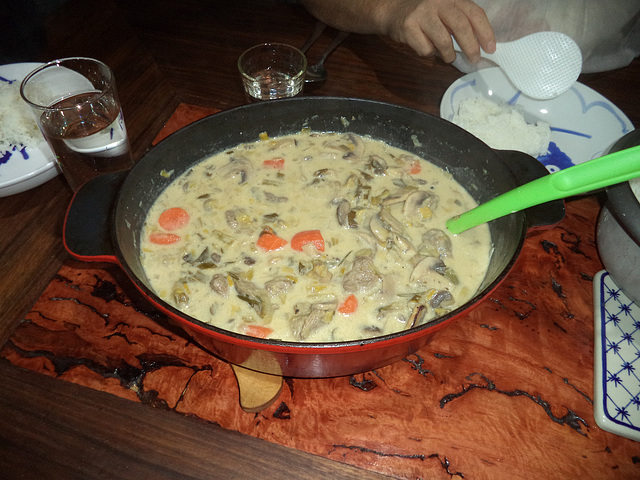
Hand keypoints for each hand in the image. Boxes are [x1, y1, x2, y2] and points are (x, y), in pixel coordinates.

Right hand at [379, 0, 495, 61]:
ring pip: (444, 41)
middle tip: (474, 59)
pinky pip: (425, 49)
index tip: (491, 48)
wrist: (392, 11)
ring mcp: (422, 14)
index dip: (485, 32)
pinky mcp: (408, 27)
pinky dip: (428, 53)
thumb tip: (480, 45)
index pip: (474, 13)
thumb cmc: (424, 14)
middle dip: (471, 47)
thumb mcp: (444, 11)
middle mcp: (438, 2)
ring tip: (448, 57)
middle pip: (461, 27)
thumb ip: (460, 22)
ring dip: (449, 55)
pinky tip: (425, 46)